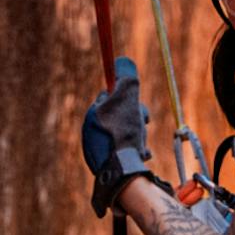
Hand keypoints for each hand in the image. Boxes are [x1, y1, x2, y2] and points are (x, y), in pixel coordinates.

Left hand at [80, 57, 161, 215]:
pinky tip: (142, 156)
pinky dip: (137, 152)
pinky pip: (128, 154)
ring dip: (138, 136)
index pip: (107, 101)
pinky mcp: (111, 169)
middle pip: (118, 119)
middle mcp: (93, 138)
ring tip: (141, 144)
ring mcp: (102, 154)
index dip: (124, 98)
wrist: (124, 173)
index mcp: (92, 120)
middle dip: (134, 118)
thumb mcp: (126, 98)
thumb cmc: (123, 133)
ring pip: (126, 137)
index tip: (136, 104)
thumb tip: (123, 60)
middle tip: (143, 121)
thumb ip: (126, 79)